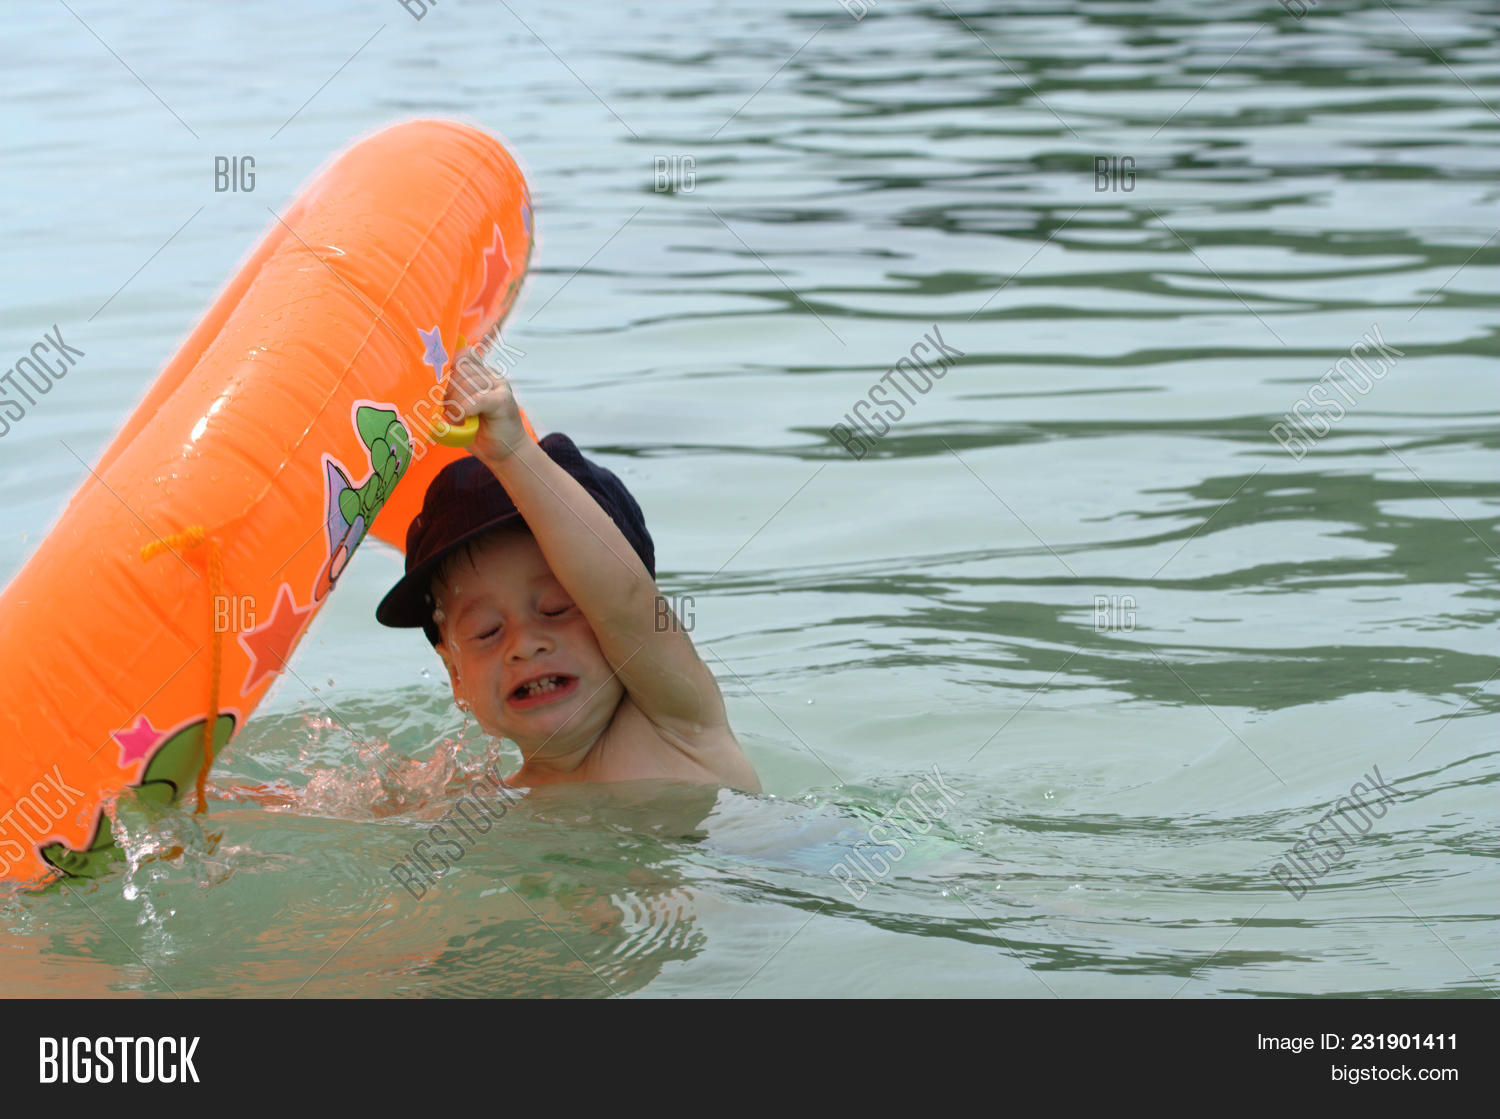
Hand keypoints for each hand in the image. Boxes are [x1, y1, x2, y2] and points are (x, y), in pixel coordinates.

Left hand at [444, 345, 527, 462]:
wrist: (505, 452)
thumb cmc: (479, 432)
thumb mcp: (458, 410)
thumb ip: (449, 395)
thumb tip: (427, 386)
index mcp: (481, 374)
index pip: (464, 354)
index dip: (449, 365)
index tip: (441, 383)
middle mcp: (491, 376)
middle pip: (461, 369)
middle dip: (449, 390)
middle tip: (450, 410)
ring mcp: (499, 386)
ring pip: (467, 384)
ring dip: (456, 403)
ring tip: (459, 419)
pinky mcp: (503, 401)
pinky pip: (477, 398)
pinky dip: (465, 409)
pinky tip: (465, 419)